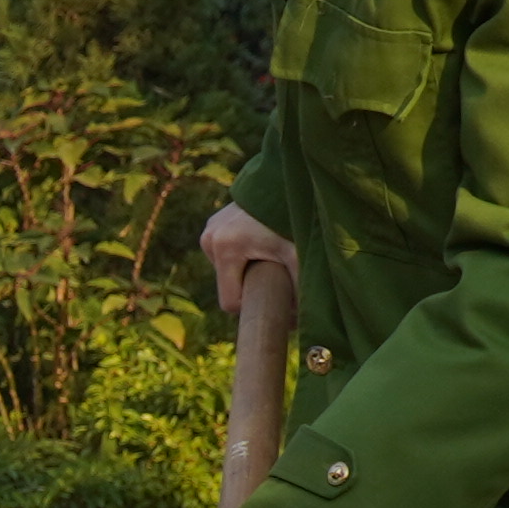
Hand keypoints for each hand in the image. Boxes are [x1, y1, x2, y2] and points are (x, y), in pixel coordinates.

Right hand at [199, 200, 295, 322]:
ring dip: (246, 272)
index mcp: (225, 248)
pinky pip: (225, 253)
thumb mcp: (298, 255)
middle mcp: (210, 238)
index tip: (276, 302)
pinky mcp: (214, 222)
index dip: (254, 307)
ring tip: (270, 258)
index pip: (230, 302)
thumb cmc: (293, 219)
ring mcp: (210, 229)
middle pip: (227, 286)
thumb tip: (295, 325)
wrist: (285, 182)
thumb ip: (299, 291)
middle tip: (278, 276)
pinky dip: (242, 257)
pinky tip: (261, 246)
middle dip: (251, 287)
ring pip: (226, 271)